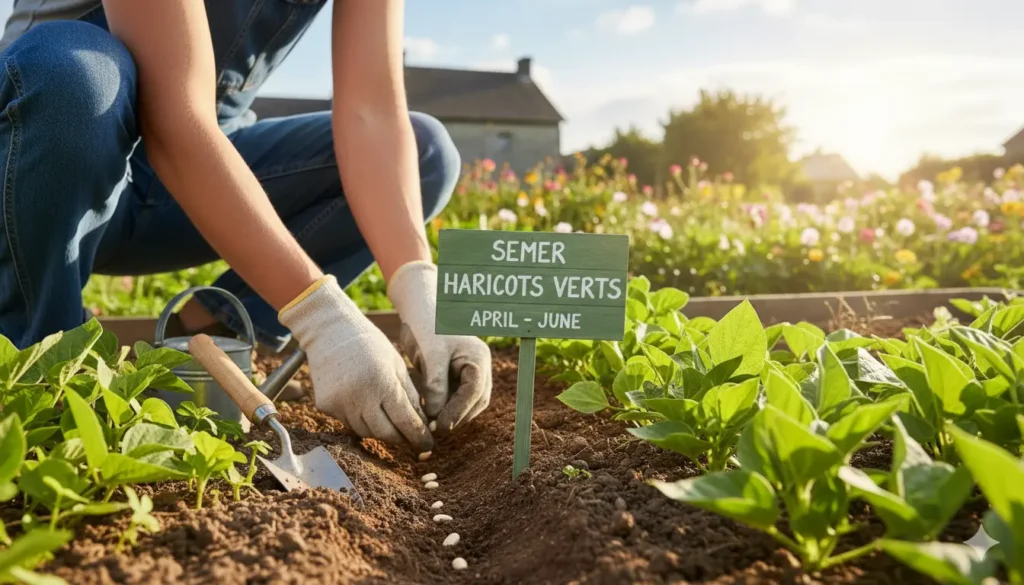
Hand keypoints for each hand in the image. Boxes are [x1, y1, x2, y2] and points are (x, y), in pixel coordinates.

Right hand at [278, 275, 432, 452]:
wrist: (329, 330)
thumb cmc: (369, 343)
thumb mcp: (397, 364)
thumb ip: (410, 395)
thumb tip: (423, 424)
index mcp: (382, 383)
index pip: (405, 421)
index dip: (418, 436)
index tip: (428, 444)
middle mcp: (359, 397)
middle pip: (385, 433)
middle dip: (401, 439)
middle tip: (412, 440)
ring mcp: (339, 403)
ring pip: (366, 432)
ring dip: (381, 430)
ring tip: (391, 423)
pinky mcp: (325, 406)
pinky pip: (348, 423)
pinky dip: (361, 421)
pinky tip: (367, 409)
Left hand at [388, 261, 492, 432]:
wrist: (418, 306)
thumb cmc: (427, 323)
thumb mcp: (432, 353)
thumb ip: (436, 384)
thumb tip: (436, 416)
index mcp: (479, 357)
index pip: (475, 391)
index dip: (459, 411)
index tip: (440, 425)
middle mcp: (479, 366)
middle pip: (476, 401)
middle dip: (457, 416)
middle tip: (434, 428)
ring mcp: (469, 371)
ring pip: (467, 403)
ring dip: (452, 415)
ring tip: (430, 423)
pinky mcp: (456, 375)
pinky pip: (456, 397)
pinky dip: (445, 407)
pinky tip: (429, 412)